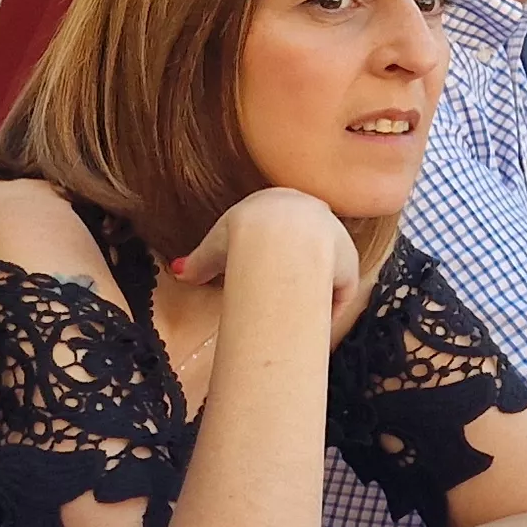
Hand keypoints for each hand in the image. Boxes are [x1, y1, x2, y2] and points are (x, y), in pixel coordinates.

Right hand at [177, 188, 360, 330]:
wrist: (274, 233)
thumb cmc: (240, 232)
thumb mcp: (213, 246)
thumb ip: (198, 261)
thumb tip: (179, 271)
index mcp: (282, 203)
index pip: (284, 227)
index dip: (274, 251)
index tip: (264, 272)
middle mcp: (314, 214)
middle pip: (310, 246)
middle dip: (299, 271)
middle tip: (283, 298)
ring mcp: (335, 237)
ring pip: (327, 267)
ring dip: (315, 290)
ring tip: (298, 316)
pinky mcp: (348, 262)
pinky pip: (339, 289)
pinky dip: (327, 306)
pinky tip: (313, 323)